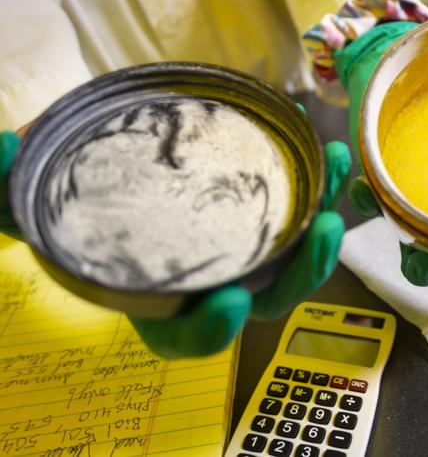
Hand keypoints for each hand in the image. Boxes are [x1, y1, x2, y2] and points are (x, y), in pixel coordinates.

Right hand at [1, 129, 351, 357]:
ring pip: (294, 253)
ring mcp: (239, 245)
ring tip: (337, 175)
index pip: (184, 336)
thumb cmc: (73, 200)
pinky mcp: (259, 208)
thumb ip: (9, 190)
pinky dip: (319, 182)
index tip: (225, 306)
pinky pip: (299, 207)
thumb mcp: (32, 202)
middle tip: (321, 232)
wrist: (106, 167)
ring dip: (324, 218)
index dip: (208, 332)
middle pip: (264, 296)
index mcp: (157, 299)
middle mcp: (207, 278)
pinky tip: (327, 150)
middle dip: (300, 272)